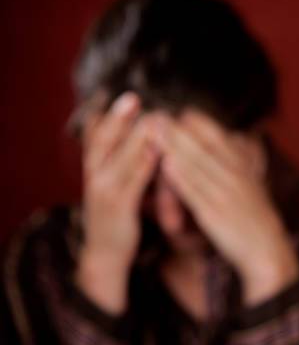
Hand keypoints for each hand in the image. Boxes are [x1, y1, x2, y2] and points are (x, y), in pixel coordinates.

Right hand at [77, 92, 158, 313]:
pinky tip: (158, 151)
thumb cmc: (116, 212)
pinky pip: (133, 182)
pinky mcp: (118, 208)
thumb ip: (122, 157)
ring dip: (136, 137)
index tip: (120, 91)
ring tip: (152, 117)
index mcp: (94, 167)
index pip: (96, 134)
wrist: (106, 252)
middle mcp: (95, 176)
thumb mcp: (113, 182)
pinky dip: (145, 164)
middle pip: (103, 140)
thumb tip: (138, 130)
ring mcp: (105, 192)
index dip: (108, 113)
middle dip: (118, 118)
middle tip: (133, 96)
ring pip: (119, 158)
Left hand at [153, 110, 298, 305]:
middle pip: (203, 146)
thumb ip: (239, 161)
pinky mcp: (215, 213)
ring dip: (174, 147)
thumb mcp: (252, 183)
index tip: (178, 111)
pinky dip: (181, 177)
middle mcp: (234, 174)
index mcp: (242, 165)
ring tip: (153, 131)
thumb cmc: (254, 217)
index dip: (197, 122)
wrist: (268, 250)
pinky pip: (196, 192)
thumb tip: (235, 137)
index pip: (218, 136)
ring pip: (196, 165)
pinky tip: (166, 165)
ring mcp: (225, 193)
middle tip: (156, 113)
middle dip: (178, 130)